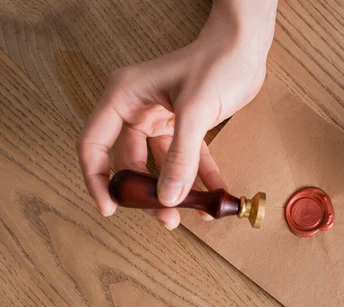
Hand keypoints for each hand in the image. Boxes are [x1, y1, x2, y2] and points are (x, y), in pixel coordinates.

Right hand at [76, 0, 276, 228]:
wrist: (245, 46)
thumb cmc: (216, 62)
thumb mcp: (196, 110)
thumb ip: (182, 156)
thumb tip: (168, 198)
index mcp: (124, 97)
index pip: (94, 144)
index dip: (97, 179)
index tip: (110, 208)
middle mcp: (138, 109)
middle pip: (131, 162)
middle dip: (147, 193)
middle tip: (165, 218)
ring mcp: (162, 119)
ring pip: (161, 165)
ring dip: (176, 190)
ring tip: (192, 213)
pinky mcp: (185, 125)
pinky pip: (188, 158)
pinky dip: (200, 177)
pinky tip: (214, 195)